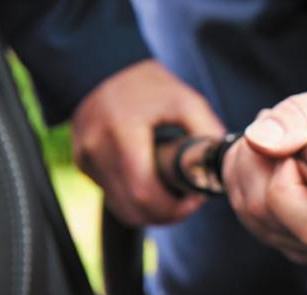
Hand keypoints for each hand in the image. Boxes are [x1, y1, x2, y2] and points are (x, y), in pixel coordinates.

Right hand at [73, 59, 224, 225]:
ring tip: (172, 194)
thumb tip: (223, 166)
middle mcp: (98, 148)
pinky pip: (113, 197)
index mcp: (123, 131)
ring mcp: (86, 158)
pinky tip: (152, 184)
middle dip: (166, 214)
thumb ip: (207, 132)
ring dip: (151, 211)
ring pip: (122, 209)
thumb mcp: (187, 101)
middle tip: (188, 202)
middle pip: (133, 209)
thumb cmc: (150, 86)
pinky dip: (134, 200)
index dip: (174, 208)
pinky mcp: (83, 164)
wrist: (103, 68)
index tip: (195, 199)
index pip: (144, 192)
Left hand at [222, 88, 306, 262]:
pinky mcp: (285, 243)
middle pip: (261, 209)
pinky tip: (271, 159)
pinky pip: (244, 213)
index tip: (302, 141)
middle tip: (282, 130)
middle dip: (258, 160)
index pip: (293, 206)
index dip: (284, 165)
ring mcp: (306, 249)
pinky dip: (245, 177)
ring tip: (281, 141)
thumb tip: (258, 140)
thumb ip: (302, 119)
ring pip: (247, 211)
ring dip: (248, 164)